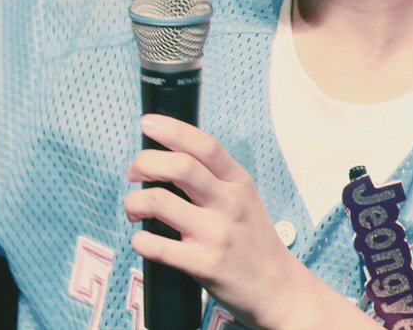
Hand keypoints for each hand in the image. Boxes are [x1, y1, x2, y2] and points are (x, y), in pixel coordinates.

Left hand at [124, 116, 318, 328]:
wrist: (279, 289)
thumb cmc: (253, 240)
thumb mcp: (244, 197)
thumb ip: (213, 176)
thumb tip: (167, 154)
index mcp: (237, 182)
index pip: (204, 145)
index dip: (171, 129)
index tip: (147, 123)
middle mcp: (229, 203)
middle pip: (179, 166)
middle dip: (144, 163)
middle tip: (133, 173)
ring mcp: (216, 234)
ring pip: (158, 201)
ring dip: (133, 202)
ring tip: (134, 211)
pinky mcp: (204, 264)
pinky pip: (156, 246)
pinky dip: (139, 240)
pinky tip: (142, 240)